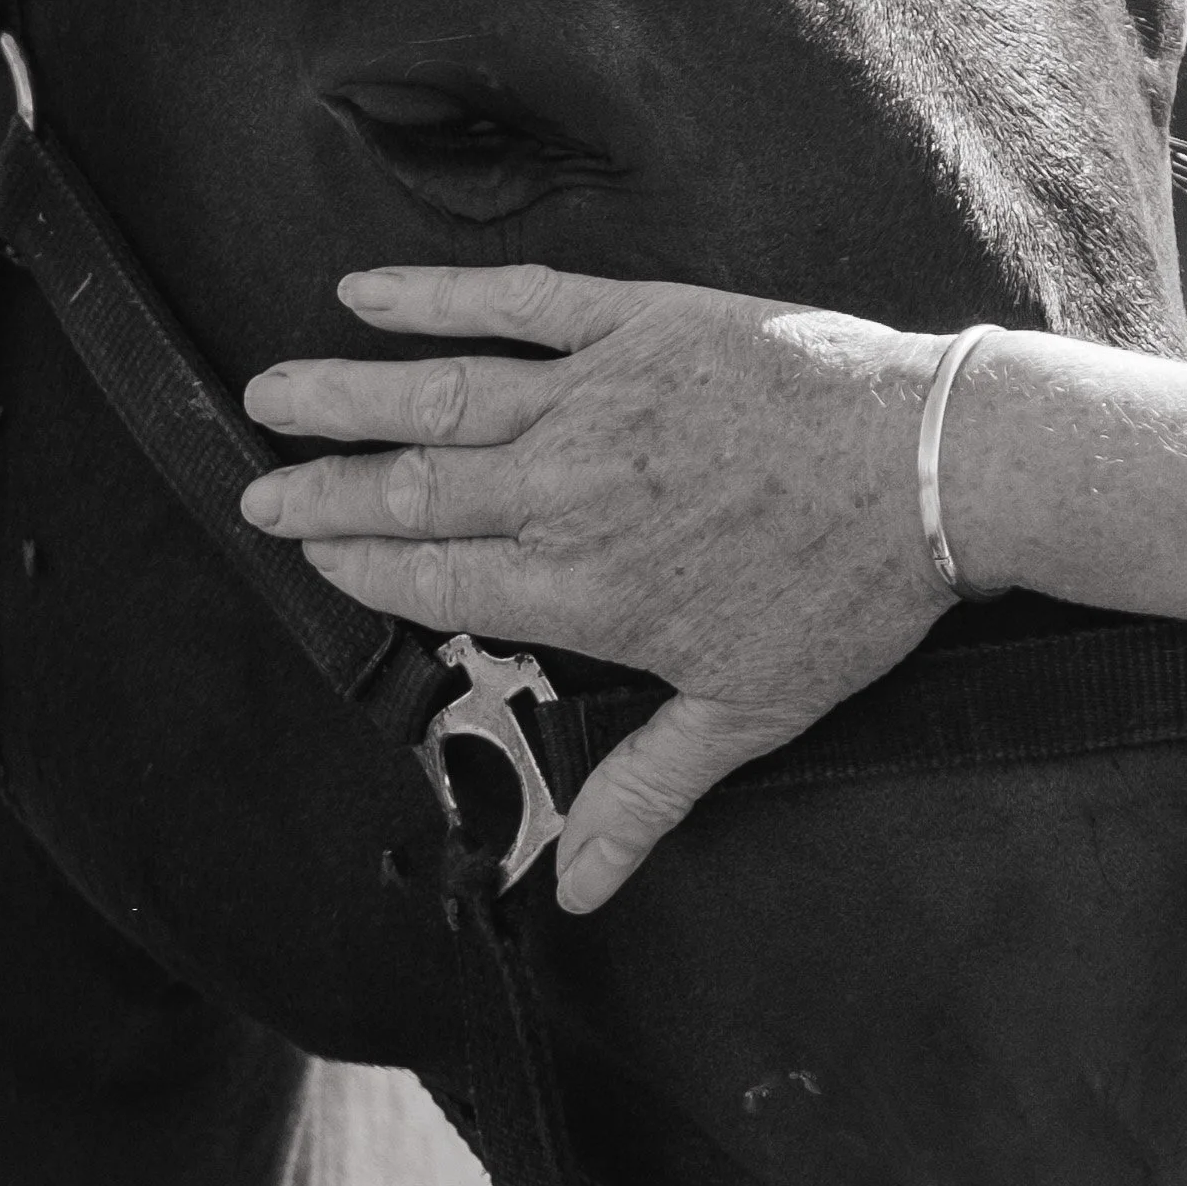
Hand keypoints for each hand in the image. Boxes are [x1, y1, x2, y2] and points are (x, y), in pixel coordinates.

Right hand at [238, 264, 955, 911]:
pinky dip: (435, 297)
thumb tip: (579, 893)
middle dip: (321, 488)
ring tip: (269, 389)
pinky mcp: (637, 325)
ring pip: (437, 396)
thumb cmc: (848, 595)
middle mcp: (566, 492)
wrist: (935, 469)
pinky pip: (515, 306)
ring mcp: (596, 399)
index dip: (358, 562)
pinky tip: (367, 291)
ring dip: (343, 394)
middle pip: (412, 489)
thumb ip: (645, 794)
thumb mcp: (748, 712)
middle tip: (251, 482)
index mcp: (583, 589)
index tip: (299, 548)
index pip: (434, 576)